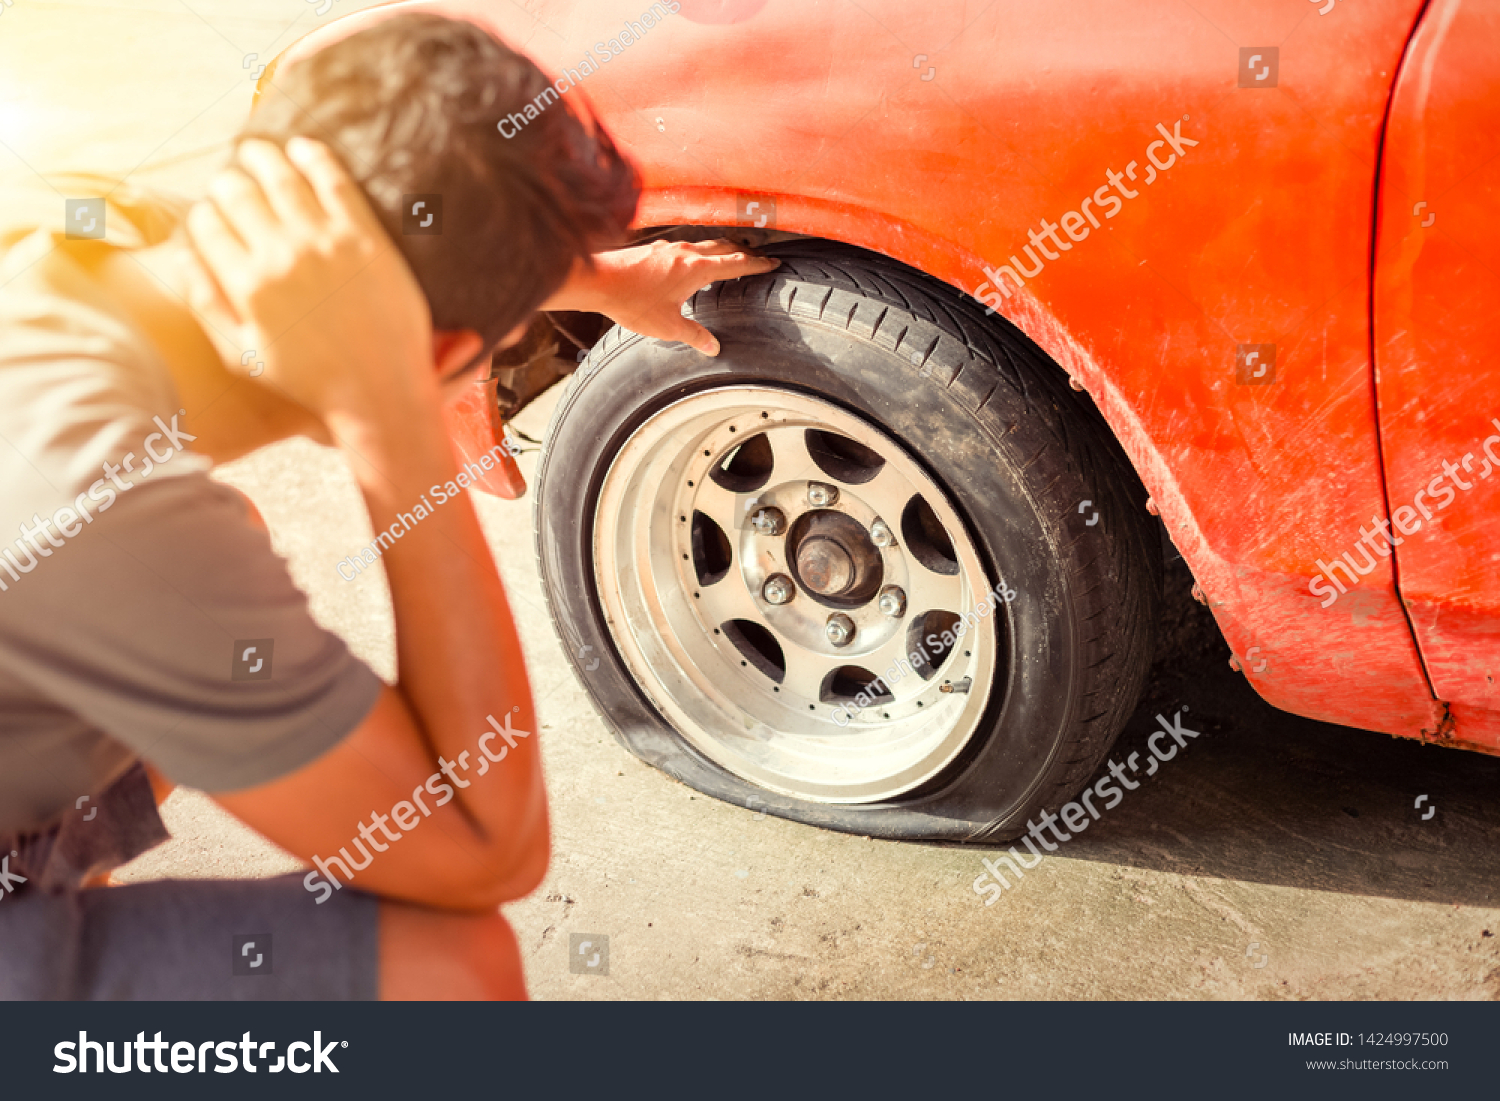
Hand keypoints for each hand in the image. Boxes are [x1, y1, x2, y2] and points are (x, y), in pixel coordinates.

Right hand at [182, 137, 434, 422]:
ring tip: (255, 151)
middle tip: (229, 180)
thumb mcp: (242, 354)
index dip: (203, 213)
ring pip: (282, 178)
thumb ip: (206, 303)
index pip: (207, 225)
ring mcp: (324, 243)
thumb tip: (181, 254)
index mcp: (247, 284)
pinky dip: (314, 157)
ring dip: (262, 156)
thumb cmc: (309, 380)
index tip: (209, 212)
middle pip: (239, 194)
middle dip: (226, 181)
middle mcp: (281, 256)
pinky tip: (302, 148)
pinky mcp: (365, 237)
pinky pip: (334, 180)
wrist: (379, 389)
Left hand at [549, 239, 779, 355]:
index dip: (757, 264)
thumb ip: (694, 335)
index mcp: (697, 269)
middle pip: (725, 247)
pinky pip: (687, 247)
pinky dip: (700, 251)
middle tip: (758, 257)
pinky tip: (693, 260)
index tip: (773, 263)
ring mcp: (670, 248)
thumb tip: (713, 347)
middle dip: (744, 252)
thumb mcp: (668, 326)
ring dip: (722, 248)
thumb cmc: (632, 301)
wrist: (598, 279)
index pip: (737, 263)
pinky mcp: (655, 249)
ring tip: (731, 254)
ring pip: (705, 244)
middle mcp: (687, 253)